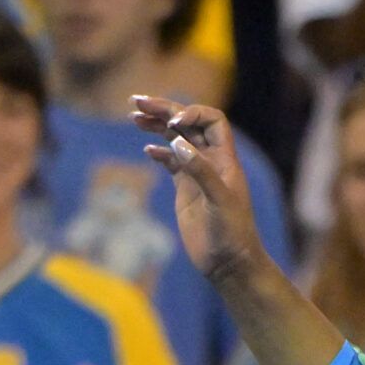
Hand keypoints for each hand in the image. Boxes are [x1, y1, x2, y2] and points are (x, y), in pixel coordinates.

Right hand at [131, 97, 266, 282]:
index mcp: (225, 160)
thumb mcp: (218, 201)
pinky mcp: (187, 190)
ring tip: (134, 116)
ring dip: (157, 126)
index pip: (212, 120)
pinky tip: (146, 151)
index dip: (193, 113)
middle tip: (137, 101)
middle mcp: (212, 162)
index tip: (172, 121)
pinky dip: (159, 153)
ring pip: (177, 141)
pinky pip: (172, 163)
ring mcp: (198, 175)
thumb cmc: (231, 233)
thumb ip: (201, 171)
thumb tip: (177, 142)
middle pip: (189, 125)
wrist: (229, 262)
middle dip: (165, 110)